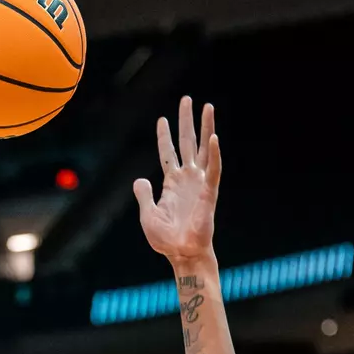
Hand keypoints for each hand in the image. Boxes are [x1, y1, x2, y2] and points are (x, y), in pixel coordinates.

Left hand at [133, 97, 221, 262]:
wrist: (182, 254)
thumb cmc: (166, 240)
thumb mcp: (147, 215)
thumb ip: (143, 196)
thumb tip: (139, 180)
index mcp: (172, 184)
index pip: (168, 153)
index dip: (164, 137)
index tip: (162, 119)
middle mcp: (187, 179)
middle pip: (187, 143)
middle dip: (187, 121)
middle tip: (187, 100)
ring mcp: (199, 183)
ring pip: (203, 149)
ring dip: (205, 127)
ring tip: (207, 106)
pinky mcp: (209, 193)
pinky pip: (213, 170)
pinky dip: (214, 154)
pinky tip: (214, 138)